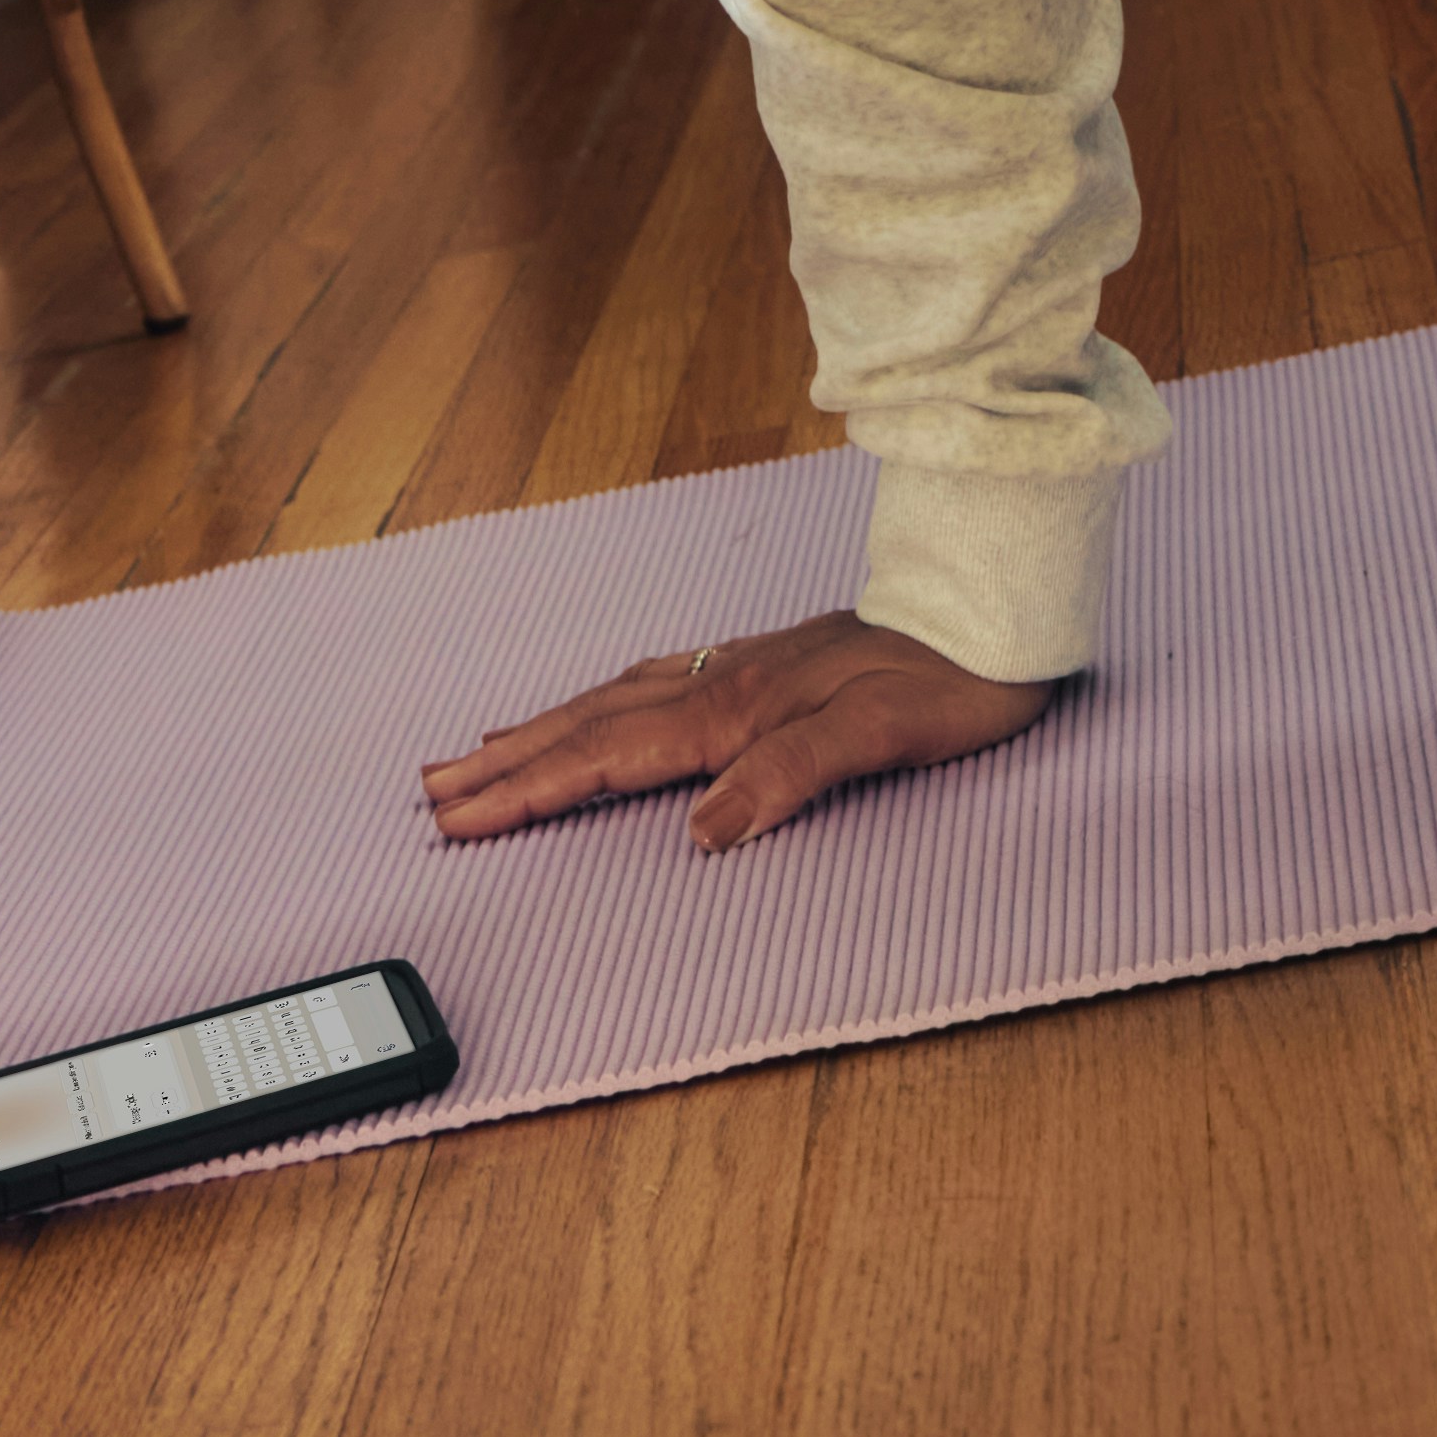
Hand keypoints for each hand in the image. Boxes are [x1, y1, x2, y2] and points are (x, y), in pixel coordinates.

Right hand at [419, 604, 1053, 859]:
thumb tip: (704, 827)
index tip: (462, 816)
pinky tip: (598, 703)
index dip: (533, 789)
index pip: (612, 755)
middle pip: (594, 724)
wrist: (1004, 610)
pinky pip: (657, 682)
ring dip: (545, 729)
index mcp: (742, 710)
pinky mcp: (768, 661)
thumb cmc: (956, 682)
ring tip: (481, 750)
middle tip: (432, 793)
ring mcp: (743, 665)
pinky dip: (606, 701)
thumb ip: (792, 773)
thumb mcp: (884, 737)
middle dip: (510, 763)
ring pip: (618, 697)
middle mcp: (728, 681)